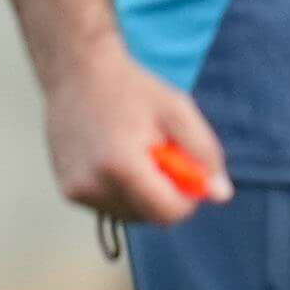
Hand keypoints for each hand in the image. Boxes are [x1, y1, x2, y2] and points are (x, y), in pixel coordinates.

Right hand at [43, 41, 230, 223]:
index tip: (185, 173)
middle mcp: (93, 185)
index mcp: (121, 167)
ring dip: (141, 195)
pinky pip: (108, 205)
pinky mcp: (67, 190)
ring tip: (133, 154)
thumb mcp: (177, 111)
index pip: (167, 213)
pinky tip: (114, 158)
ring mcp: (76, 190)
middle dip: (163, 195)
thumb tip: (221, 194)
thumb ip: (204, 154)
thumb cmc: (129, 88)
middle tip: (158, 156)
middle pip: (148, 218)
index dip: (186, 198)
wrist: (76, 71)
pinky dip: (120, 190)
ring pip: (128, 214)